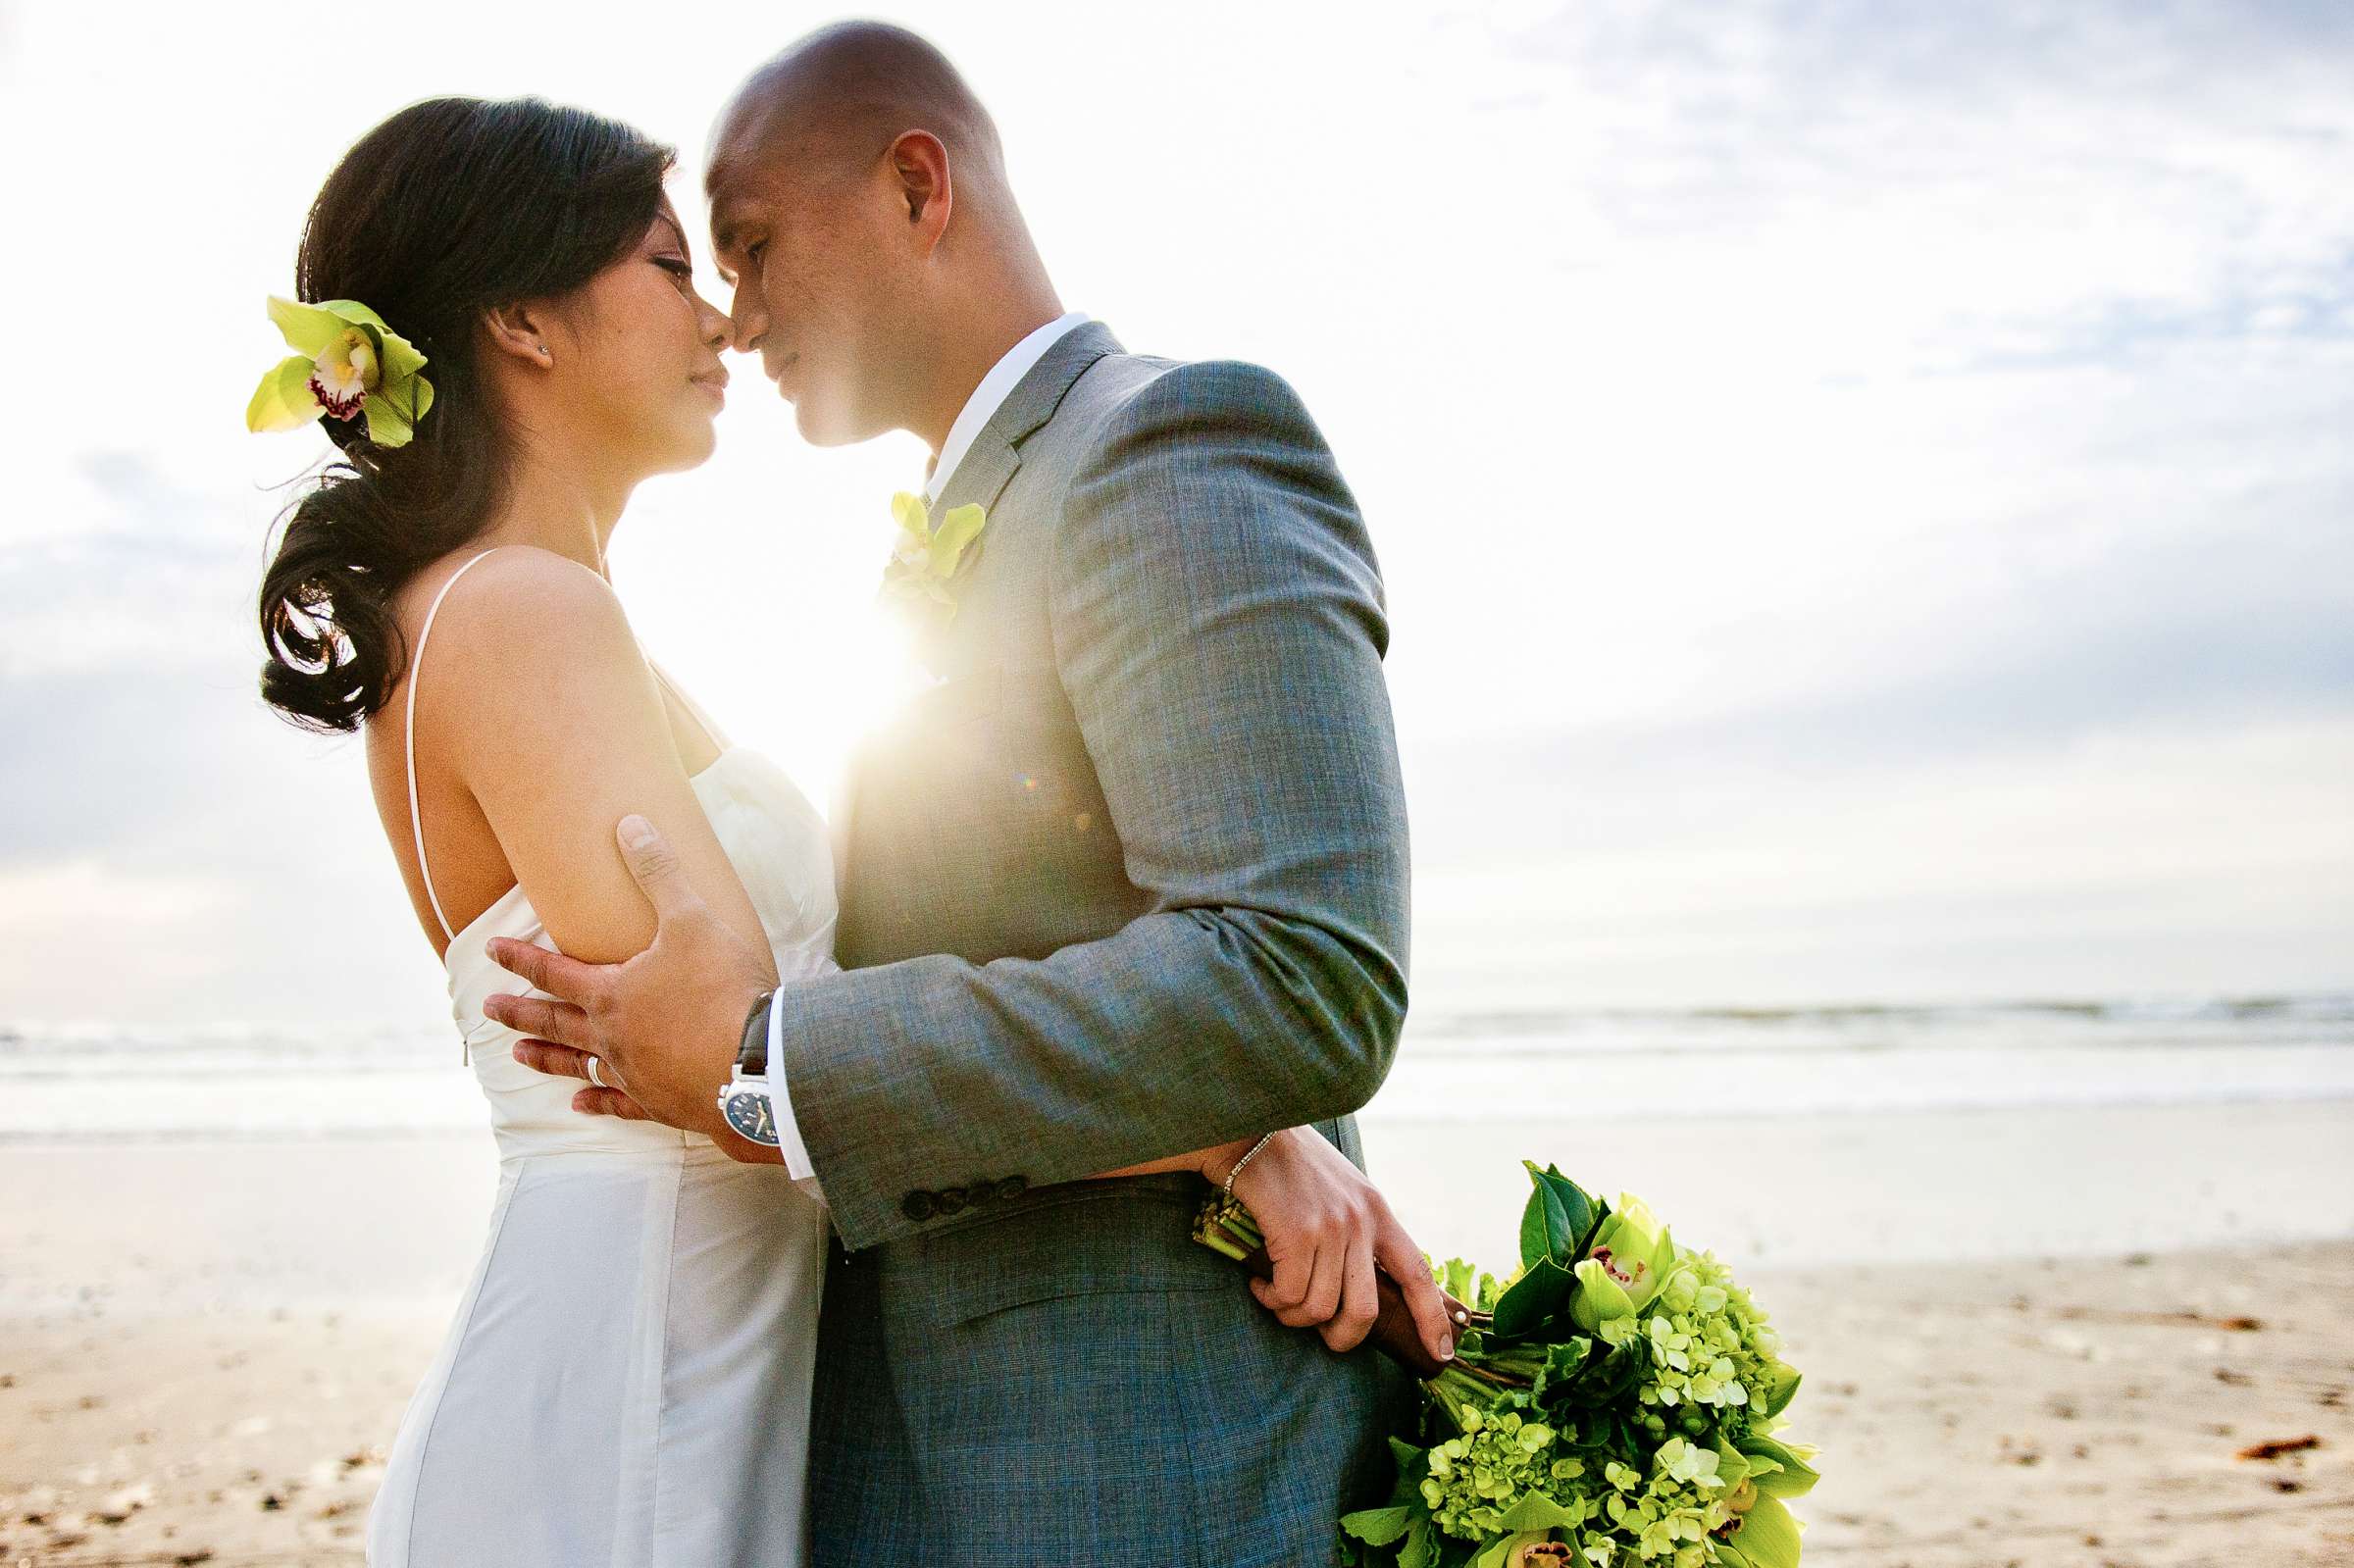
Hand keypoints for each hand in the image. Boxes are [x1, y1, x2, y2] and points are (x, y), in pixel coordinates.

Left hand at [484, 814, 781, 1163]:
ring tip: (516, 1054)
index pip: (553, 972)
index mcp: (612, 993)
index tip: (489, 951)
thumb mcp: (692, 919)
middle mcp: (612, 1036)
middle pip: (554, 1022)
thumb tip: (630, 826)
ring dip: (545, 1058)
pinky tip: (581, 1105)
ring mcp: (634, 1074)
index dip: (520, 958)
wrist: (758, 1064)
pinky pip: (618, 1104)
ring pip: (577, 1064)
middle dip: (519, 1012)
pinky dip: (597, 1103)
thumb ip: (659, 873)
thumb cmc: (723, 989)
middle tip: (486, 1010)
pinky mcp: (660, 1103)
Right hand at [1211, 1128, 1456, 1363]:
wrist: (1248, 1130)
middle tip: (1322, 1335)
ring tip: (1276, 1298)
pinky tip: (1260, 1286)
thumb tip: (1363, 1285)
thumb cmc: (1290, 1165)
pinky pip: (1289, 1296)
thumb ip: (1358, 1229)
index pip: (1418, 1273)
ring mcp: (1330, 1227)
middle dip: (1342, 1339)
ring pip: (1320, 1309)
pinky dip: (1272, 1300)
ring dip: (1293, 1316)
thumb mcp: (1341, 1189)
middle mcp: (1361, 1220)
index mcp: (1378, 1210)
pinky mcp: (1296, 1233)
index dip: (1433, 1318)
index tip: (1442, 1353)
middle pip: (1366, 1311)